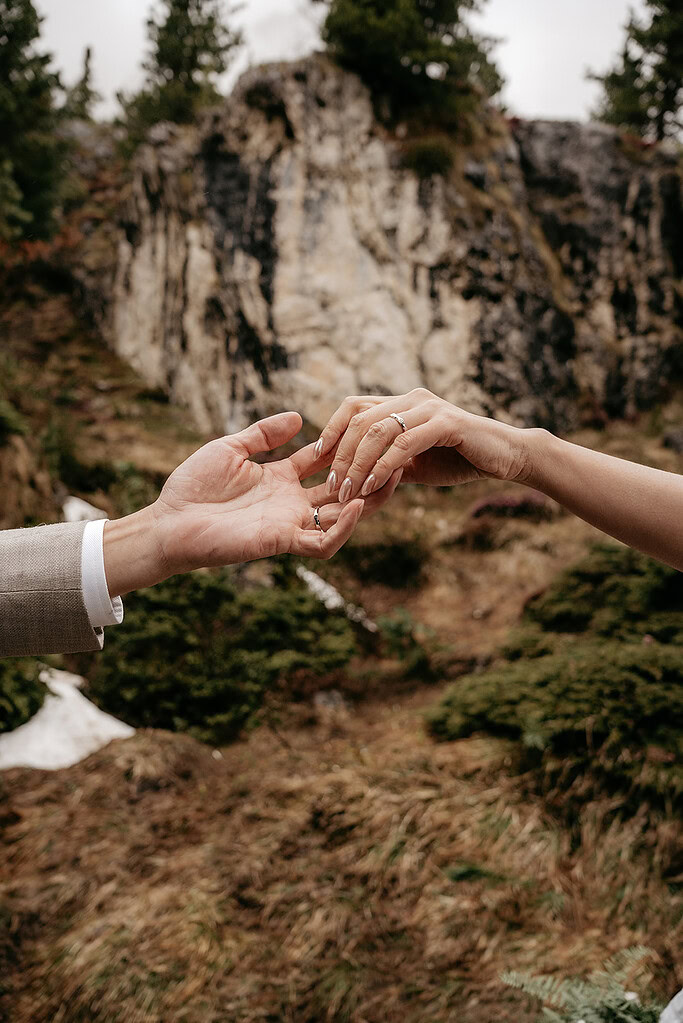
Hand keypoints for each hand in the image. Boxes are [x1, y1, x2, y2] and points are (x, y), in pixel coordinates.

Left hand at [104, 412, 400, 595]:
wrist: (169, 522)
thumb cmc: (192, 487)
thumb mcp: (230, 449)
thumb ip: (263, 434)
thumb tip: (298, 417)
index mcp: (281, 480)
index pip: (325, 462)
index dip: (348, 448)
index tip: (372, 429)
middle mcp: (291, 503)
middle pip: (344, 489)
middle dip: (369, 474)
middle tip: (397, 454)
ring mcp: (290, 523)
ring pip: (344, 517)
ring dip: (369, 501)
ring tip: (392, 477)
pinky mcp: (282, 541)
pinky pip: (323, 541)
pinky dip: (344, 527)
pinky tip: (358, 504)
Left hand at [315, 388, 535, 500]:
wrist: (505, 458)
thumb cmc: (461, 459)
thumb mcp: (416, 463)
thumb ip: (388, 463)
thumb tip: (356, 478)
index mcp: (403, 403)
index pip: (354, 407)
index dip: (330, 430)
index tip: (314, 458)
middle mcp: (412, 399)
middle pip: (360, 419)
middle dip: (340, 454)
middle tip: (332, 486)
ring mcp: (429, 408)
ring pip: (378, 431)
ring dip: (358, 464)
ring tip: (349, 491)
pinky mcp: (445, 423)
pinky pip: (403, 443)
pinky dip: (383, 466)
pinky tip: (372, 486)